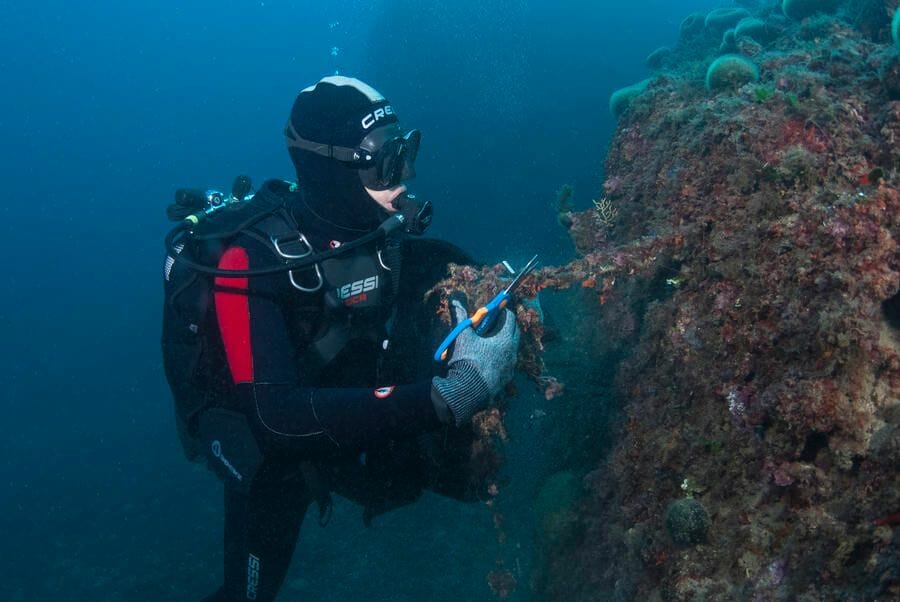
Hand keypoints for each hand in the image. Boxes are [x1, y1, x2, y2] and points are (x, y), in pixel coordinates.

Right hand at [431, 298, 519, 424]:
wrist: (467, 391)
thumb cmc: (467, 359)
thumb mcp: (462, 336)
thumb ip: (461, 317)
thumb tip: (455, 300)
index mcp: (505, 339)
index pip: (510, 318)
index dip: (503, 311)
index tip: (495, 310)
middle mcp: (512, 352)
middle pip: (514, 332)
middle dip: (506, 325)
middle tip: (493, 324)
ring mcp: (511, 366)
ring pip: (511, 348)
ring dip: (503, 342)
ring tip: (488, 342)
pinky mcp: (506, 378)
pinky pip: (507, 363)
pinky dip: (501, 357)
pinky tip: (488, 360)